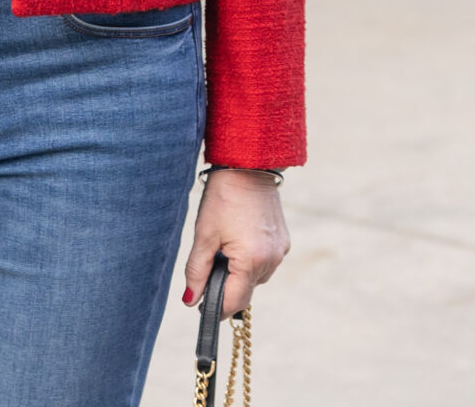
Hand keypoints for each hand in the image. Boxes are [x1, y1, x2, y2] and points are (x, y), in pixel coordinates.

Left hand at [183, 169, 289, 316]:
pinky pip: (265, 263)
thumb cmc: (223, 198)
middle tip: (206, 272)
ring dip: (238, 274)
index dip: (216, 308)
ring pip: (256, 278)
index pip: (234, 301)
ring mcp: (280, 251)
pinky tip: (237, 242)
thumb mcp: (203, 235)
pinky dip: (250, 261)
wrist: (248, 165)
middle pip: (246, 291)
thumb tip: (191, 301)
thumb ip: (196, 272)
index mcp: (251, 260)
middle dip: (226, 288)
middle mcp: (271, 260)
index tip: (201, 308)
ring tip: (222, 250)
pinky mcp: (283, 242)